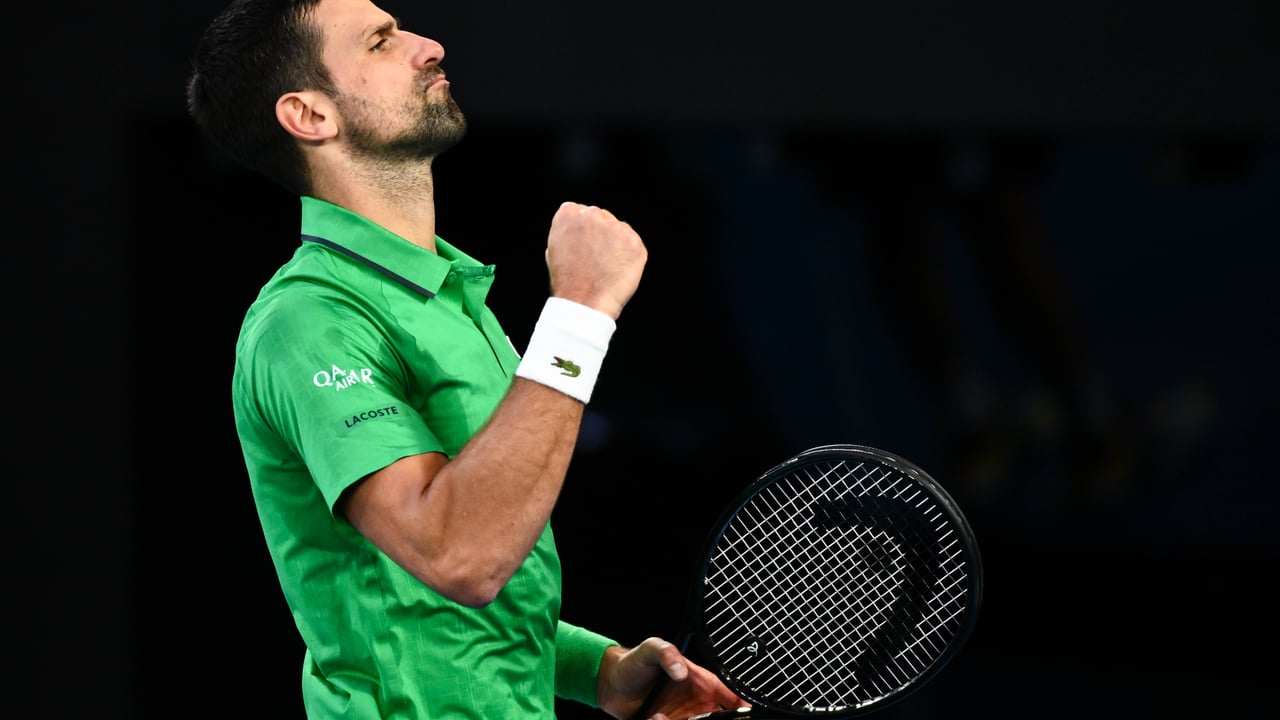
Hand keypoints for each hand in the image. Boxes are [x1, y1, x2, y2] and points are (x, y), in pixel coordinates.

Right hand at [545, 201, 646, 319]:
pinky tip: (617, 270)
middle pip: (601, 216)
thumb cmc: (567, 281)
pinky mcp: (634, 241)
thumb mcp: (553, 249)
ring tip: (605, 267)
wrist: (584, 302)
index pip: (579, 211)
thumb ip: (567, 231)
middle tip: (595, 258)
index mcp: (568, 213)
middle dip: (600, 234)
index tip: (583, 246)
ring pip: (618, 229)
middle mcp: (592, 214)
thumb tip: (578, 228)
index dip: (582, 231)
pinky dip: (629, 255)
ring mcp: (614, 227)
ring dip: (615, 243)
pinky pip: (633, 243)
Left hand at [597, 638, 747, 719]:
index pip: (730, 697)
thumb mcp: (651, 648)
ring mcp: (682, 718)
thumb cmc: (634, 662)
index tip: (743, 713)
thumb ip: (667, 653)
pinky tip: (652, 718)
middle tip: (686, 716)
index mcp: (700, 682)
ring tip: (658, 715)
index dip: (741, 708)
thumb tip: (681, 670)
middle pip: (716, 719)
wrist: (610, 684)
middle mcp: (695, 704)